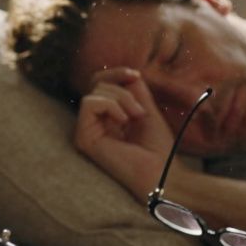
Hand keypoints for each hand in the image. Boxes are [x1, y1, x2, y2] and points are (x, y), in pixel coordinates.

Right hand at [74, 68, 176, 195]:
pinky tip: (123, 121)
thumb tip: (127, 72)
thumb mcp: (146, 109)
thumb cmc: (157, 148)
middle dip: (123, 89)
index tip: (136, 75)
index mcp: (107, 117)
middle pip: (97, 84)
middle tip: (140, 111)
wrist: (162, 173)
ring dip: (122, 98)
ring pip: (95, 92)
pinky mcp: (83, 139)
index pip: (100, 83)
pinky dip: (110, 105)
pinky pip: (89, 104)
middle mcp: (93, 124)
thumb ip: (133, 90)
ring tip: (135, 118)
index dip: (116, 74)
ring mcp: (86, 132)